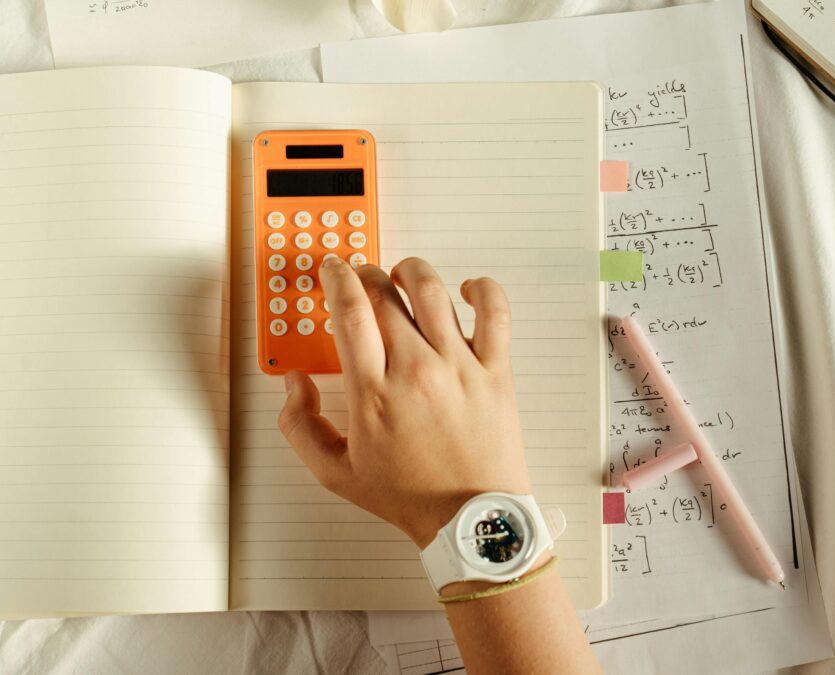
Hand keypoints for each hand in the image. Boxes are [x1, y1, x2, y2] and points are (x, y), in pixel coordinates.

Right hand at [278, 257, 531, 547]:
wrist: (471, 519)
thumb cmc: (411, 496)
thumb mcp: (336, 472)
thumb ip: (300, 426)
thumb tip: (292, 383)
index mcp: (374, 394)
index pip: (350, 312)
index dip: (337, 279)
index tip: (332, 270)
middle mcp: (416, 371)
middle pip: (385, 294)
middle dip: (366, 275)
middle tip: (361, 278)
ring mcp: (459, 367)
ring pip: (433, 291)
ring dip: (411, 272)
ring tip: (403, 276)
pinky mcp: (495, 370)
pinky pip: (494, 312)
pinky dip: (482, 289)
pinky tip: (466, 289)